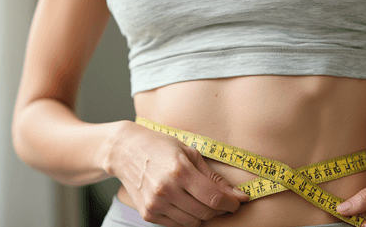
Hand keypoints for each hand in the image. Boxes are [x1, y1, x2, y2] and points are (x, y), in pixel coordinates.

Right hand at [106, 121, 249, 226]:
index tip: (237, 202)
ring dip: (202, 214)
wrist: (125, 151)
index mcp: (180, 171)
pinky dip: (186, 217)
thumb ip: (214, 177)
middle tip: (221, 200)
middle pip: (205, 213)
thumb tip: (239, 195)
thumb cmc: (160, 147)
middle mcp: (166, 190)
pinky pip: (177, 225)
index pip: (214, 198)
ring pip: (192, 222)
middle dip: (219, 209)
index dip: (231, 204)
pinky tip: (183, 202)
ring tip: (199, 198)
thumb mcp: (189, 153)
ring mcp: (155, 204)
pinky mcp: (148, 213)